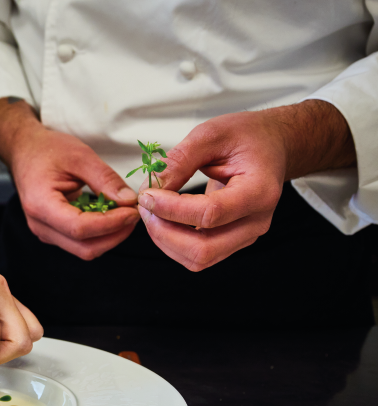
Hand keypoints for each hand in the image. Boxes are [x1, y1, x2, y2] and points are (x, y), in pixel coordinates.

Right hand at [0, 98, 139, 259]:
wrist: (25, 151)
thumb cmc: (48, 150)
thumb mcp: (80, 156)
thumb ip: (105, 179)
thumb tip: (129, 201)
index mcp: (41, 204)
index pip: (80, 228)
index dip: (111, 224)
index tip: (133, 211)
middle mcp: (40, 225)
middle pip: (84, 247)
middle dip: (115, 235)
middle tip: (134, 214)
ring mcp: (45, 232)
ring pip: (84, 249)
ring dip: (110, 236)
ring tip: (125, 213)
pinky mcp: (53, 232)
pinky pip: (80, 242)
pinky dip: (101, 233)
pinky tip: (111, 215)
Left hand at [137, 100, 355, 270]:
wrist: (272, 145)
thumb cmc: (246, 136)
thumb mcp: (211, 134)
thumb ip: (179, 161)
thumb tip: (150, 189)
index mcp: (259, 191)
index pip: (210, 213)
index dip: (172, 209)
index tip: (147, 195)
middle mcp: (256, 221)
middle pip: (204, 249)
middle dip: (164, 232)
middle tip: (145, 206)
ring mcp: (246, 235)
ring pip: (198, 259)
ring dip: (165, 240)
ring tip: (151, 212)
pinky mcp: (233, 240)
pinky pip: (199, 255)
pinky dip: (173, 242)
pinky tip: (163, 219)